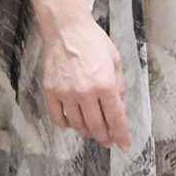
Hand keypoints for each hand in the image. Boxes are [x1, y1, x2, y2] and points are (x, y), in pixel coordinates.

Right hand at [41, 14, 131, 150]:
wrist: (67, 30)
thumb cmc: (94, 42)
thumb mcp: (115, 61)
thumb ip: (118, 86)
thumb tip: (120, 108)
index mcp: (105, 84)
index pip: (116, 118)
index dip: (121, 135)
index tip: (124, 146)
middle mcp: (85, 93)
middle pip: (96, 126)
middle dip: (105, 137)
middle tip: (108, 141)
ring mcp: (66, 94)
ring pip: (78, 125)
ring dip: (87, 132)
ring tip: (93, 130)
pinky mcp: (50, 93)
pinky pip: (58, 119)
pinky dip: (67, 125)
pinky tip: (73, 122)